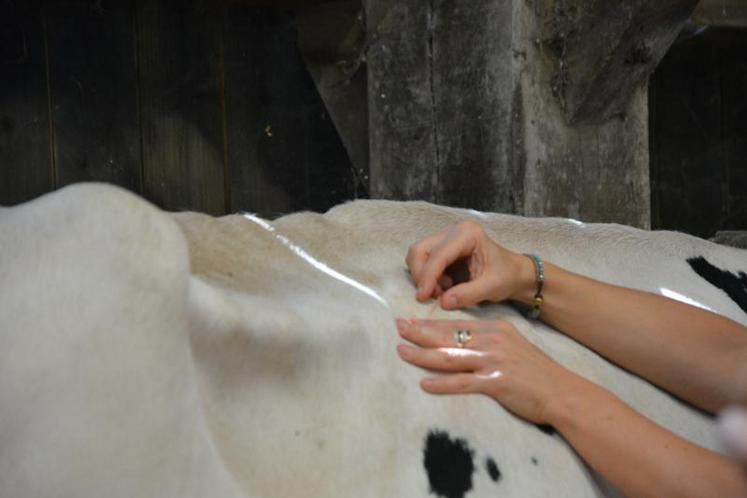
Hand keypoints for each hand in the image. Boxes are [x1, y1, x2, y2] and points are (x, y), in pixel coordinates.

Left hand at [396, 318, 583, 423]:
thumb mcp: (511, 344)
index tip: (409, 321)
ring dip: (422, 355)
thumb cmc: (535, 370)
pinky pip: (462, 383)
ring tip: (401, 352)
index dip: (430, 323)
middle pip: (448, 336)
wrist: (561, 391)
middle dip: (419, 333)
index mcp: (494, 328)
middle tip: (398, 329)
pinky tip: (424, 384)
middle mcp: (491, 342)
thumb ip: (486, 340)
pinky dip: (441, 384)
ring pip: (450, 357)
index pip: (455, 323)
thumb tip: (459, 339)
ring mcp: (493, 362)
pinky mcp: (495, 384)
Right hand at [405, 221, 532, 309]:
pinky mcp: (441, 247)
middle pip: (420, 250)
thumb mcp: (491, 287)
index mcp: (468, 234)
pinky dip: (427, 276)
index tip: (423, 297)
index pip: (439, 254)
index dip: (428, 276)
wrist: (513, 273)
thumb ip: (468, 294)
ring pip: (418, 254)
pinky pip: (423, 260)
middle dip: (421, 275)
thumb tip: (442, 302)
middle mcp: (453, 231)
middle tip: (432, 296)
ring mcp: (445, 237)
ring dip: (423, 276)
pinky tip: (444, 286)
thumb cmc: (506, 276)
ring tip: (441, 290)